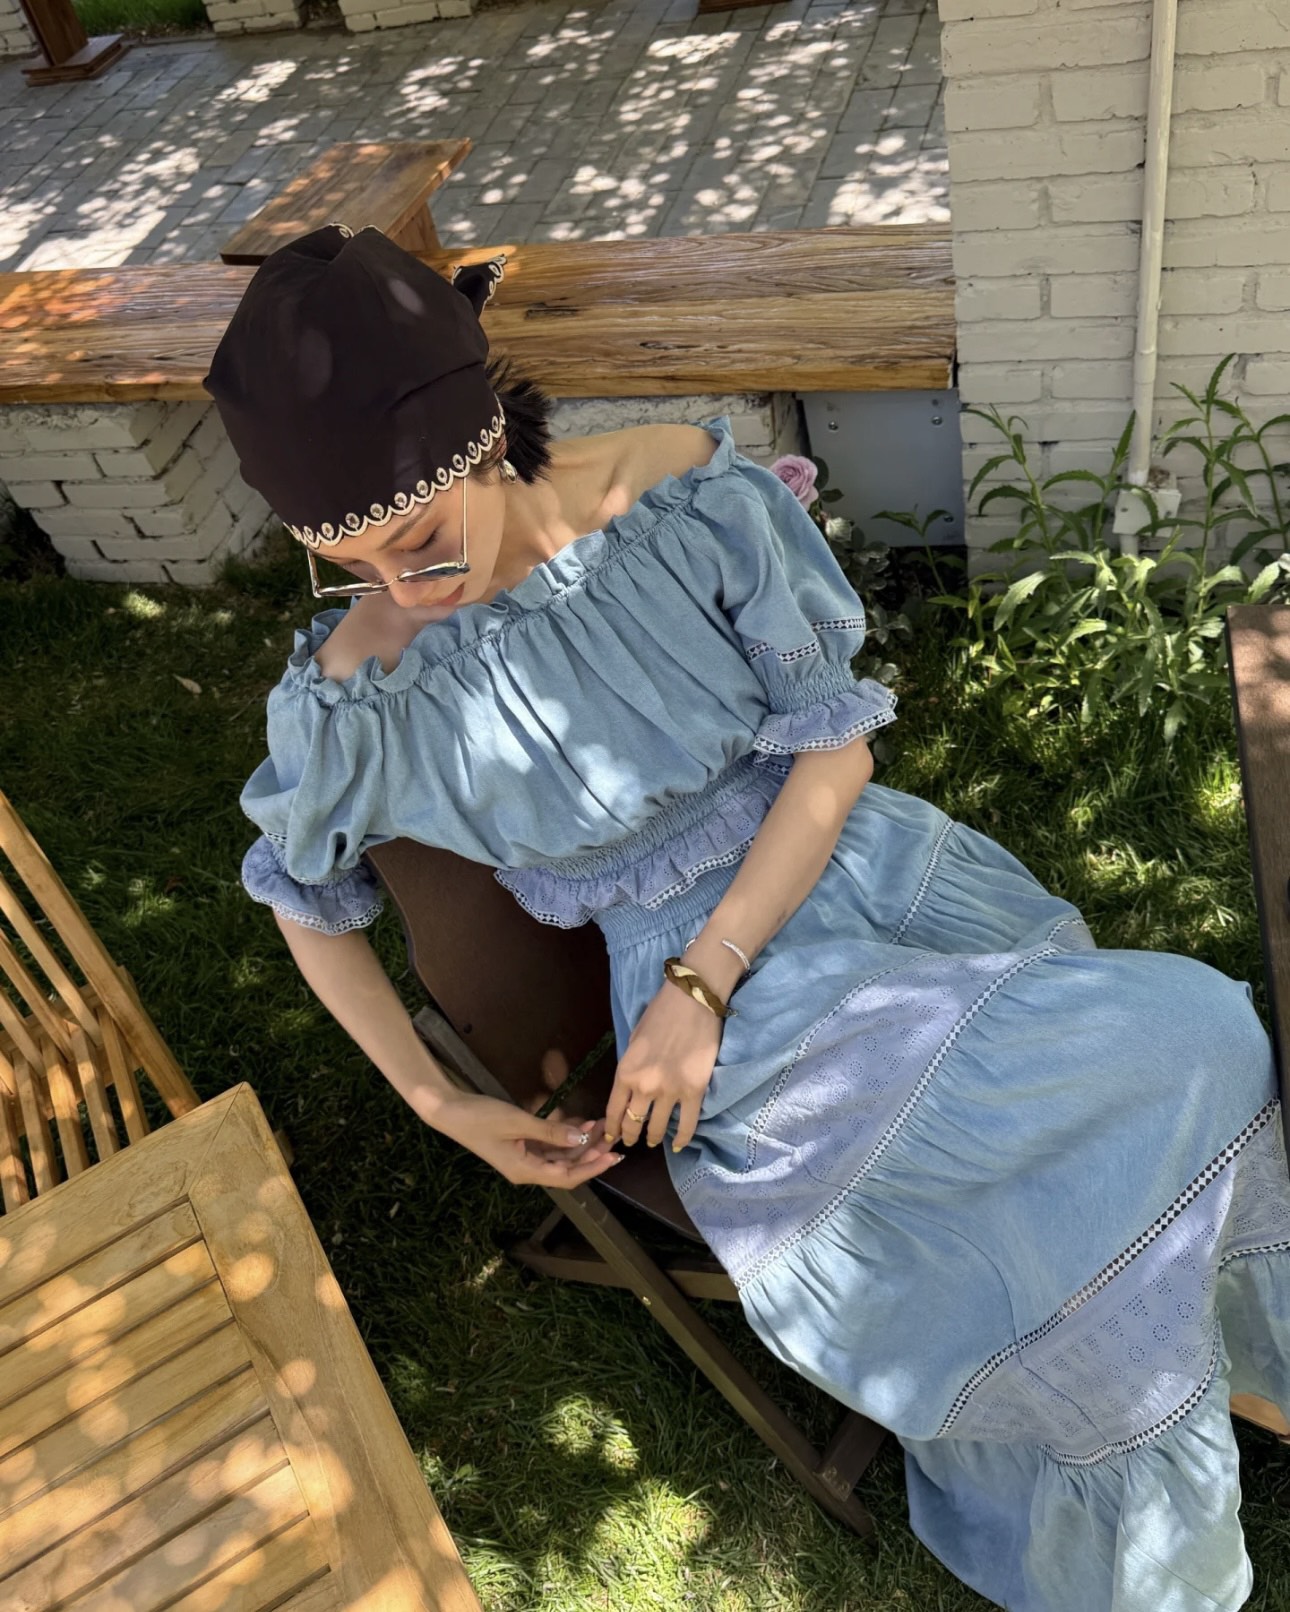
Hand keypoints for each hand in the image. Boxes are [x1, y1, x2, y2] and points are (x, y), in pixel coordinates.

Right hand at [428, 1090, 623, 1188]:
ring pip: (560, 1155)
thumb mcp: (518, 1122)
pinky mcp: (519, 1145)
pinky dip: (564, 1136)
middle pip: (567, 1167)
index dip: (592, 1167)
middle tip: (613, 1137)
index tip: (613, 1157)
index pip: (568, 1177)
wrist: (449, 1110)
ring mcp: (523, 1157)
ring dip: (580, 1142)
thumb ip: (550, 1132)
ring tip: (601, 1126)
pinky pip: (548, 1145)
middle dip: (591, 1153)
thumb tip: (582, 1138)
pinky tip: (580, 1123)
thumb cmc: (480, 1117)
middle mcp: (527, 1169)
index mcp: (525, 1171)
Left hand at [605, 978, 722, 1152]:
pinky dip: (682, 1138)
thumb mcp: (633, 1041)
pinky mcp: (694, 1092)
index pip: (614, 1110)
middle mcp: (645, 1087)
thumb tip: (630, 1089)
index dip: (611, 1128)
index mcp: (625, 1072)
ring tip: (653, 1141)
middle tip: (631, 1141)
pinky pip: (687, 1124)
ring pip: (658, 1128)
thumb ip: (630, 1068)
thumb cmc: (660, 1014)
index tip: (611, 1136)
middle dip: (629, 1136)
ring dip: (653, 1138)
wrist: (692, 1001)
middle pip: (633, 1123)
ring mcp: (670, 1092)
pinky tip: (677, 1144)